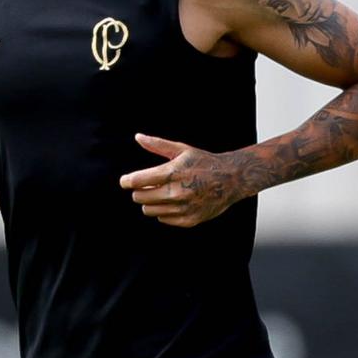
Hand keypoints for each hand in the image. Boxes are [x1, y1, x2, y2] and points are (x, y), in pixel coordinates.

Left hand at [121, 134, 251, 227]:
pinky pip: (163, 219)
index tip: (125, 181)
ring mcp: (183, 208)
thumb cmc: (204, 162)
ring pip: (149, 210)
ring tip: (161, 193)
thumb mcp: (182, 150)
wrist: (232, 179)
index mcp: (172, 172)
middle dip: (139, 191)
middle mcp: (177, 192)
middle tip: (146, 185)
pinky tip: (173, 202)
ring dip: (150, 202)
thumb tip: (137, 137)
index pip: (137, 181)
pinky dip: (164, 211)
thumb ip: (158, 145)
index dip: (126, 181)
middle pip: (140, 197)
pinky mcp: (189, 220)